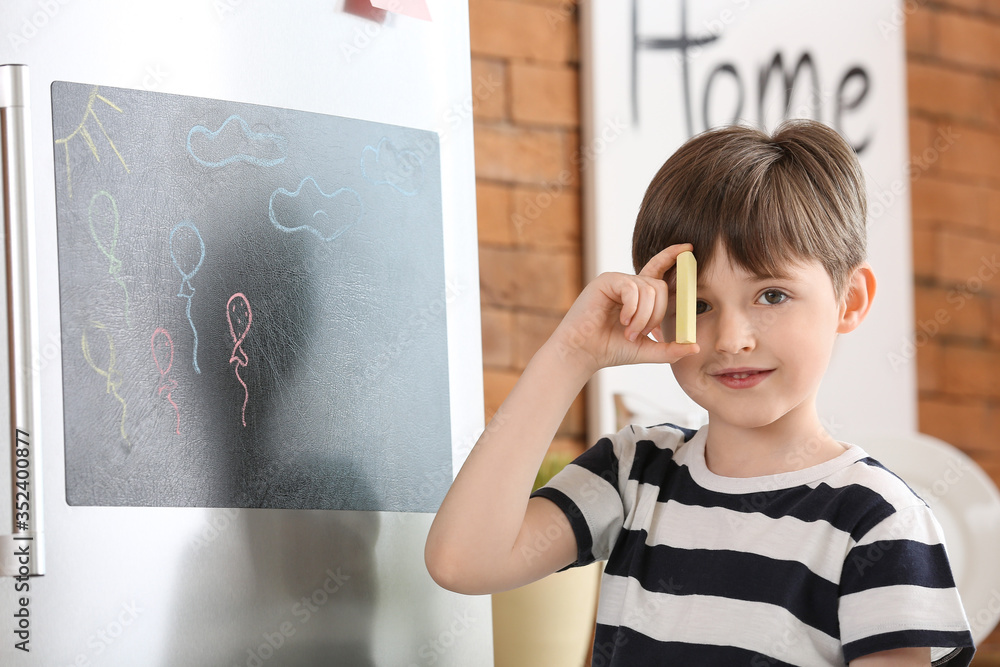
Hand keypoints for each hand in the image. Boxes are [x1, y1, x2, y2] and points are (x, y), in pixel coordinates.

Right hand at [546, 243, 699, 374]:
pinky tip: (622, 320)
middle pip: (660, 286)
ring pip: (648, 290)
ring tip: (629, 332)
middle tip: (642, 333)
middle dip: (657, 314)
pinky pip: (632, 288)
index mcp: (639, 296)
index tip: (689, 248)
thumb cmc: (611, 349)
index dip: (673, 256)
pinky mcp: (606, 281)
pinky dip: (632, 308)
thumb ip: (671, 348)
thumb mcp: (647, 350)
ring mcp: (618, 281)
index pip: (659, 270)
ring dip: (643, 317)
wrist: (583, 353)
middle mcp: (630, 285)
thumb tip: (695, 348)